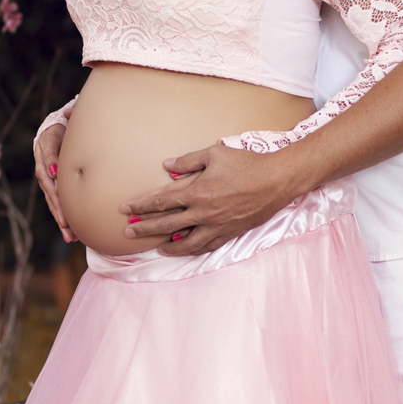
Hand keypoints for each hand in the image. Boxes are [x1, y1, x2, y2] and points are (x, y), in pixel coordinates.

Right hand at [33, 122, 75, 242]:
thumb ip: (52, 155)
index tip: (65, 216)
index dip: (57, 199)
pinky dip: (64, 218)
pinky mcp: (54, 188)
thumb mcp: (53, 140)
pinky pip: (58, 205)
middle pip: (53, 199)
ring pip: (55, 205)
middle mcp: (45, 177)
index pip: (51, 185)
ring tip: (70, 237)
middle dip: (61, 215)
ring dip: (62, 221)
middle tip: (68, 228)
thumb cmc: (57, 133)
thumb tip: (54, 172)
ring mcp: (49, 184)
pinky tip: (70, 233)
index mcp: (44, 165)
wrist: (54, 131)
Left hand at [121, 141, 299, 255]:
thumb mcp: (214, 154)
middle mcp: (203, 213)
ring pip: (186, 242)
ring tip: (156, 247)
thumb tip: (167, 167)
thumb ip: (188, 161)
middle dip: (145, 228)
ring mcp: (216, 226)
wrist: (276, 180)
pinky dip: (192, 249)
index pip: (161, 201)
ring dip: (168, 246)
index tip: (126, 209)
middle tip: (129, 233)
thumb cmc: (246, 163)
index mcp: (197, 192)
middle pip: (167, 224)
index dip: (141, 206)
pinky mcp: (229, 233)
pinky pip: (206, 246)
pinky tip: (184, 249)